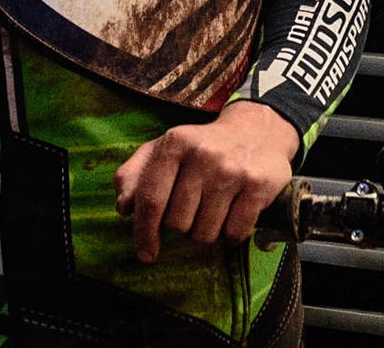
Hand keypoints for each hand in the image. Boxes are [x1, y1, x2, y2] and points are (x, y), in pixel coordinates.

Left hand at [113, 100, 299, 262]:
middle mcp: (203, 154)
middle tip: (194, 207)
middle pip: (177, 223)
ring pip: (204, 233)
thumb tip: (124, 207)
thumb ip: (134, 175)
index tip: (146, 253)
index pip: (151, 199)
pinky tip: (234, 214)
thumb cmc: (202, 147)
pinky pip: (234, 233)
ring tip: (214, 208)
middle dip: (182, 225)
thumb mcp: (164, 149)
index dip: (144, 232)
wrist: (258, 130)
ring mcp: (232, 170)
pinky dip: (232, 233)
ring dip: (206, 230)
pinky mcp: (257, 185)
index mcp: (175, 143)